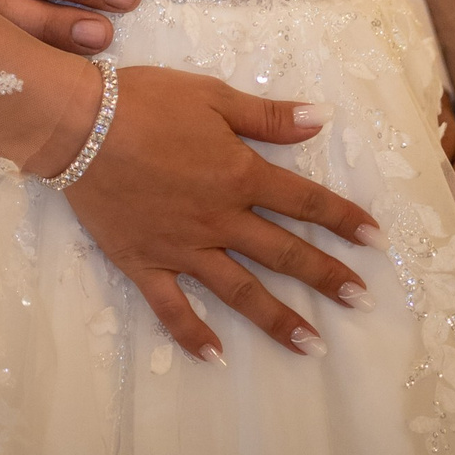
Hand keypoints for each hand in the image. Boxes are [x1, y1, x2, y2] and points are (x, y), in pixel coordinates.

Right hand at [61, 65, 383, 361]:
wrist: (78, 124)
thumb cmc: (145, 101)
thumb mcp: (211, 95)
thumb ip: (267, 116)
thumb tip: (321, 119)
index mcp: (240, 174)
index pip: (305, 201)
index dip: (343, 219)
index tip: (376, 240)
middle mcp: (220, 219)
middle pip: (283, 252)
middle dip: (326, 276)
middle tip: (361, 301)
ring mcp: (183, 247)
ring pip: (240, 290)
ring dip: (279, 319)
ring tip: (314, 346)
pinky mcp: (145, 264)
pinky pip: (173, 308)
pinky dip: (194, 335)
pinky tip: (216, 358)